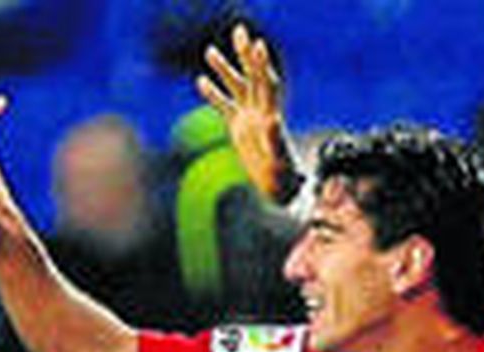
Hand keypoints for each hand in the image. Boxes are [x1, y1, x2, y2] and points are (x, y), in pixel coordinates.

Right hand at [196, 23, 300, 204]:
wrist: (279, 188)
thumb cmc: (283, 176)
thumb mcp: (279, 159)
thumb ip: (276, 140)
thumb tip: (273, 121)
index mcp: (271, 115)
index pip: (267, 84)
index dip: (262, 65)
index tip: (257, 45)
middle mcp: (260, 111)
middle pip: (253, 78)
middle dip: (246, 56)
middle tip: (239, 32)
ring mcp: (249, 117)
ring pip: (236, 88)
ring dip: (225, 70)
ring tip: (210, 52)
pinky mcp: (239, 128)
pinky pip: (225, 107)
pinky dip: (214, 95)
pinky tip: (200, 81)